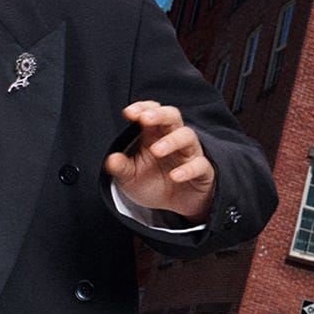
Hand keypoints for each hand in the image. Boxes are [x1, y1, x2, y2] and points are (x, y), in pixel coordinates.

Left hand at [105, 101, 215, 221]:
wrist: (174, 205)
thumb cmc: (152, 182)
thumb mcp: (130, 177)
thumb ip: (120, 168)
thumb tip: (111, 160)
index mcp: (154, 134)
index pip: (151, 112)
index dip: (142, 108)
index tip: (129, 113)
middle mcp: (173, 139)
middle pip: (172, 116)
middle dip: (159, 114)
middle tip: (145, 119)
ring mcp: (189, 153)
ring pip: (187, 136)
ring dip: (172, 141)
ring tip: (156, 150)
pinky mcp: (202, 171)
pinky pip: (199, 165)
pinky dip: (188, 169)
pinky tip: (174, 176)